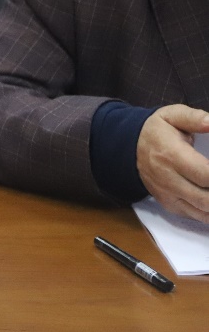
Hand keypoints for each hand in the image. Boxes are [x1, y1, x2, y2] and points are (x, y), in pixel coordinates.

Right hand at [136, 104, 208, 222]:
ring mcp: (167, 194)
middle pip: (206, 197)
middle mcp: (168, 179)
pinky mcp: (168, 204)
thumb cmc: (157, 131)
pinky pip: (195, 215)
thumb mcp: (173, 116)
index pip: (205, 174)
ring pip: (202, 210)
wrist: (129, 147)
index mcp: (172, 156)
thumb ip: (195, 119)